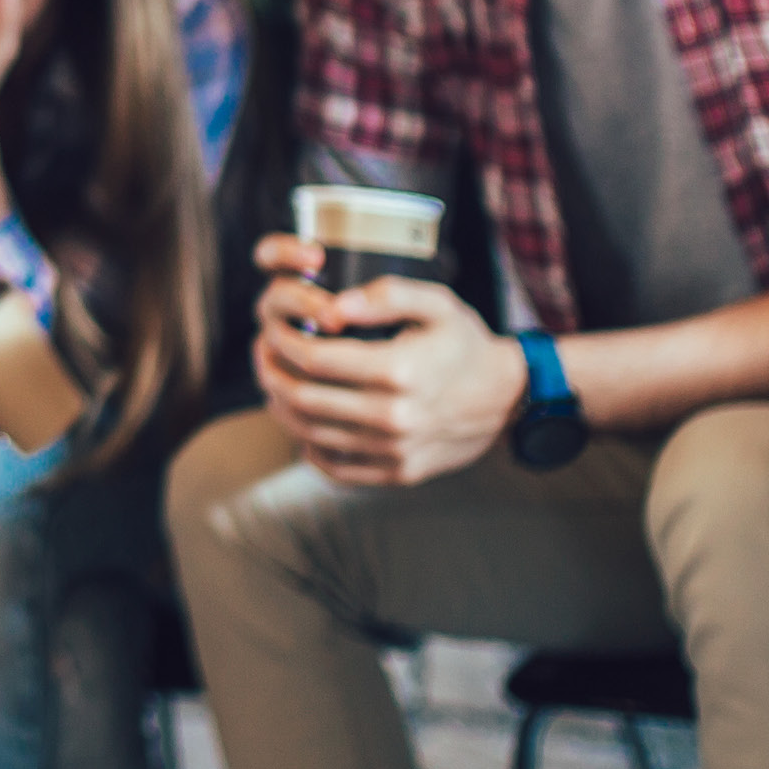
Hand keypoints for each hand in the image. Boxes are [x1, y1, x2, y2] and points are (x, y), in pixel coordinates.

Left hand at [253, 270, 526, 486]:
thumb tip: (333, 307)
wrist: (506, 396)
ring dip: (281, 407)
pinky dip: (307, 444)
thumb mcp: (436, 303)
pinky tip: (304, 420)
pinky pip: (334, 466)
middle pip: (302, 399)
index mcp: (398, 371)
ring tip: (275, 383)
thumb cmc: (465, 343)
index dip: (281, 343)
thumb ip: (386, 294)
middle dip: (270, 374)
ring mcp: (394, 450)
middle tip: (261, 355)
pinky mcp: (397, 473)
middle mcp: (393, 417)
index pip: (314, 359)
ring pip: (310, 434)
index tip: (270, 331)